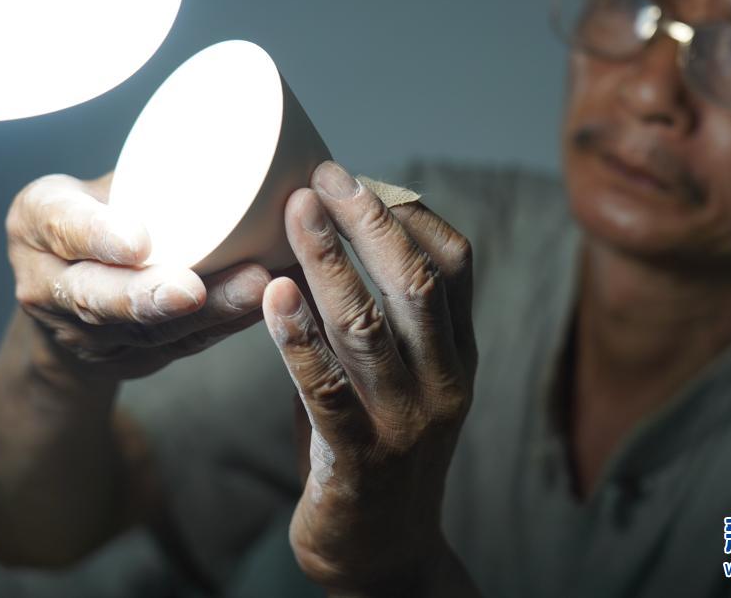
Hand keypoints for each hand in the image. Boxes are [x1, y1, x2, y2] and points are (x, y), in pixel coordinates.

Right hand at [6, 172, 270, 379]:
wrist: (65, 298)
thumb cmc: (94, 218)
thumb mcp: (94, 182)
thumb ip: (142, 164)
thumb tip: (234, 120)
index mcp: (36, 222)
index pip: (60, 225)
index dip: (98, 236)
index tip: (138, 242)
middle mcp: (47, 285)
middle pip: (98, 298)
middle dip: (149, 296)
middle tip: (193, 288)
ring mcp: (86, 334)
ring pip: (148, 331)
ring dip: (206, 312)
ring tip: (254, 287)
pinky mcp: (129, 358)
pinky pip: (181, 346)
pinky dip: (226, 325)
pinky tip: (265, 304)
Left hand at [262, 162, 477, 595]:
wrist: (386, 555)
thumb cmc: (379, 451)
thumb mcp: (400, 380)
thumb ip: (375, 321)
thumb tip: (319, 243)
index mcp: (457, 354)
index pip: (453, 262)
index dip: (405, 211)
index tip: (356, 176)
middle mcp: (444, 381)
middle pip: (415, 281)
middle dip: (368, 219)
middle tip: (320, 176)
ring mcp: (406, 423)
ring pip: (371, 326)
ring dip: (329, 262)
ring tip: (293, 213)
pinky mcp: (359, 462)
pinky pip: (326, 390)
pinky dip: (298, 339)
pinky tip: (272, 297)